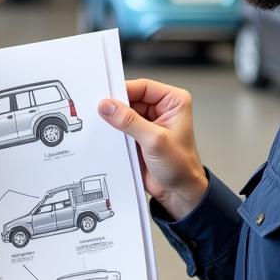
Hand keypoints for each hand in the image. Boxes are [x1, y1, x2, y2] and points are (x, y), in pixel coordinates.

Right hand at [98, 78, 206, 219]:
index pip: (143, 87)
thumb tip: (108, 106)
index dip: (123, 90)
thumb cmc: (180, 167)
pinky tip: (104, 134)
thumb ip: (129, 121)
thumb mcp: (155, 140)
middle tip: (99, 111)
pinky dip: (112, 130)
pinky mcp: (138, 135)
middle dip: (115, 105)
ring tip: (101, 124)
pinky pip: (120, 127)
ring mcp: (149, 122)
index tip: (105, 97)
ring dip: (113, 119)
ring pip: (123, 112)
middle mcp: (162, 109)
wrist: (178, 192)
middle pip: (131, 98)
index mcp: (173, 101)